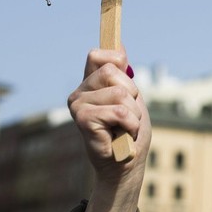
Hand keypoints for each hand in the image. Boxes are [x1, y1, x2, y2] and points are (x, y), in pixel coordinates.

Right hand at [68, 48, 150, 211]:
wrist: (125, 166)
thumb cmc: (129, 133)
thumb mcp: (131, 98)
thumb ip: (123, 74)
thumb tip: (119, 45)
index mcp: (90, 84)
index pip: (97, 55)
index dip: (115, 60)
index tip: (125, 76)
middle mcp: (79, 92)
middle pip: (112, 71)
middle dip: (132, 94)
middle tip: (127, 115)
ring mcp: (78, 105)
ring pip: (120, 93)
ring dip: (133, 114)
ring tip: (125, 127)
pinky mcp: (82, 119)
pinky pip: (119, 111)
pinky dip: (130, 124)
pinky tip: (123, 135)